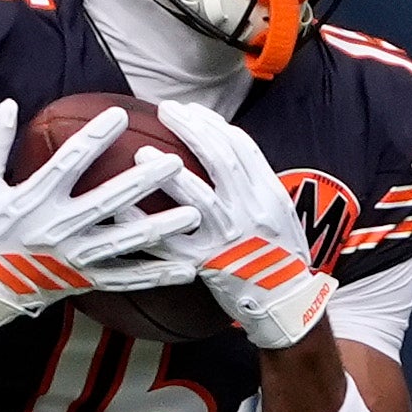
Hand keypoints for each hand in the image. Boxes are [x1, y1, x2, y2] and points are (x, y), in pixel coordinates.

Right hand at [0, 101, 199, 346]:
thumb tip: (10, 103)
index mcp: (32, 199)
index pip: (68, 163)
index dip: (94, 138)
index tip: (118, 115)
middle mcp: (57, 229)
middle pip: (107, 202)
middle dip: (142, 182)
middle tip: (175, 162)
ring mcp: (73, 258)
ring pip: (124, 242)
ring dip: (161, 229)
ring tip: (194, 214)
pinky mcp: (83, 281)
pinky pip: (124, 280)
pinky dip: (155, 275)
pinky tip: (185, 267)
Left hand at [157, 98, 335, 349]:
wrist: (286, 300)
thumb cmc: (279, 252)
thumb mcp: (278, 209)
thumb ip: (254, 181)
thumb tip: (223, 146)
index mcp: (269, 194)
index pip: (240, 147)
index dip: (213, 125)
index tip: (190, 110)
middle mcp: (251, 212)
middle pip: (219, 161)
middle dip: (191, 131)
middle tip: (165, 110)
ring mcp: (229, 239)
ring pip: (197, 199)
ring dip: (168, 175)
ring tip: (141, 154)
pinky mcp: (207, 264)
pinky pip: (172, 243)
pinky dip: (147, 226)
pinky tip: (125, 211)